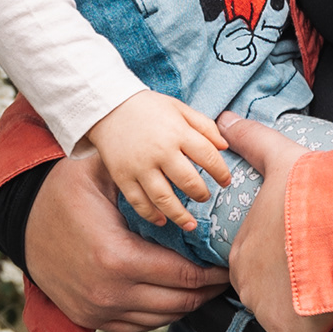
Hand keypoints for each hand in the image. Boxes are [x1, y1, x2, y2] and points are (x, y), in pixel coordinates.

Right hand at [19, 155, 226, 331]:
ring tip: (204, 285)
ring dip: (188, 304)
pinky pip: (140, 325)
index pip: (184, 276)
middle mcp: (110, 292)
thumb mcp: (96, 173)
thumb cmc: (61, 194)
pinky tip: (173, 295)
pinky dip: (162, 313)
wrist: (19, 225)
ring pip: (163, 318)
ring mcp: (99, 310)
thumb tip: (182, 167)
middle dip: (208, 290)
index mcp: (118, 257)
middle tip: (225, 274)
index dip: (213, 272)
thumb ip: (139, 174)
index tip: (228, 262)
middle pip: (180, 302)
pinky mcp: (91, 319)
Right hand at [84, 89, 233, 232]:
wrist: (107, 107)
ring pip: (164, 198)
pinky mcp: (122, 176)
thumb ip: (204, 125)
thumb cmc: (147, 107)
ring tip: (190, 224)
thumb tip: (225, 146)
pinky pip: (138, 201)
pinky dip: (150, 214)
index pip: (208, 157)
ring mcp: (140, 166)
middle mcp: (160, 151)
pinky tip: (161, 220)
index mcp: (177, 132)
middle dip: (201, 194)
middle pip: (189, 182)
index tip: (225, 181)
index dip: (221, 172)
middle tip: (204, 198)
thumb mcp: (179, 108)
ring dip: (180, 215)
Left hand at [218, 113, 332, 331]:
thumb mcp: (281, 157)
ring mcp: (265, 308)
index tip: (302, 261)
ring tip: (328, 301)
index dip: (279, 265)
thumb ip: (252, 140)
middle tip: (319, 281)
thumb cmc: (317, 189)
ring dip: (298, 316)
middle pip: (262, 295)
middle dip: (286, 292)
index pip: (253, 265)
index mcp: (243, 246)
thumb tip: (225, 119)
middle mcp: (246, 280)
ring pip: (276, 320)